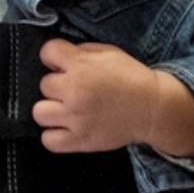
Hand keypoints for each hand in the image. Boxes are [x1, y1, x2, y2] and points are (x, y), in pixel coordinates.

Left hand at [33, 39, 193, 158]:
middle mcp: (74, 91)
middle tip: (75, 90)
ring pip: (39, 113)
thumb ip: (79, 52)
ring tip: (67, 110)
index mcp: (81, 66)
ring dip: (51, 110)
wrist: (153, 108)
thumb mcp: (107, 52)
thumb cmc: (130, 78)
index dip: (54, 57)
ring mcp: (76, 118)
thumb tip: (56, 59)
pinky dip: (54, 136)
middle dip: (58, 86)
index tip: (63, 64)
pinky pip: (49, 140)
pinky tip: (66, 128)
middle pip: (44, 85)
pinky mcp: (80, 140)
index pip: (47, 52)